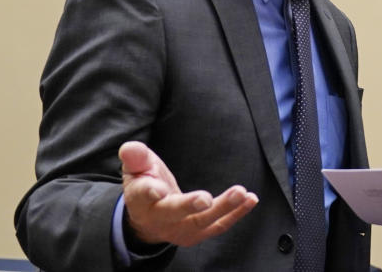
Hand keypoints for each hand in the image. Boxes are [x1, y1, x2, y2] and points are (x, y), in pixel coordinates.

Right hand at [119, 141, 257, 247]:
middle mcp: (160, 218)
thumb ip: (136, 158)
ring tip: (241, 192)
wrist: (149, 218)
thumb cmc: (145, 184)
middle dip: (189, 206)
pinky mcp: (198, 233)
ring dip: (223, 207)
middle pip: (174, 212)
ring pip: (202, 221)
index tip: (159, 189)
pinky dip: (236, 213)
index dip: (150, 192)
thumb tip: (130, 147)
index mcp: (140, 200)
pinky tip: (251, 199)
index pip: (142, 195)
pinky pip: (219, 225)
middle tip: (205, 198)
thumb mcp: (137, 169)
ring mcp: (180, 228)